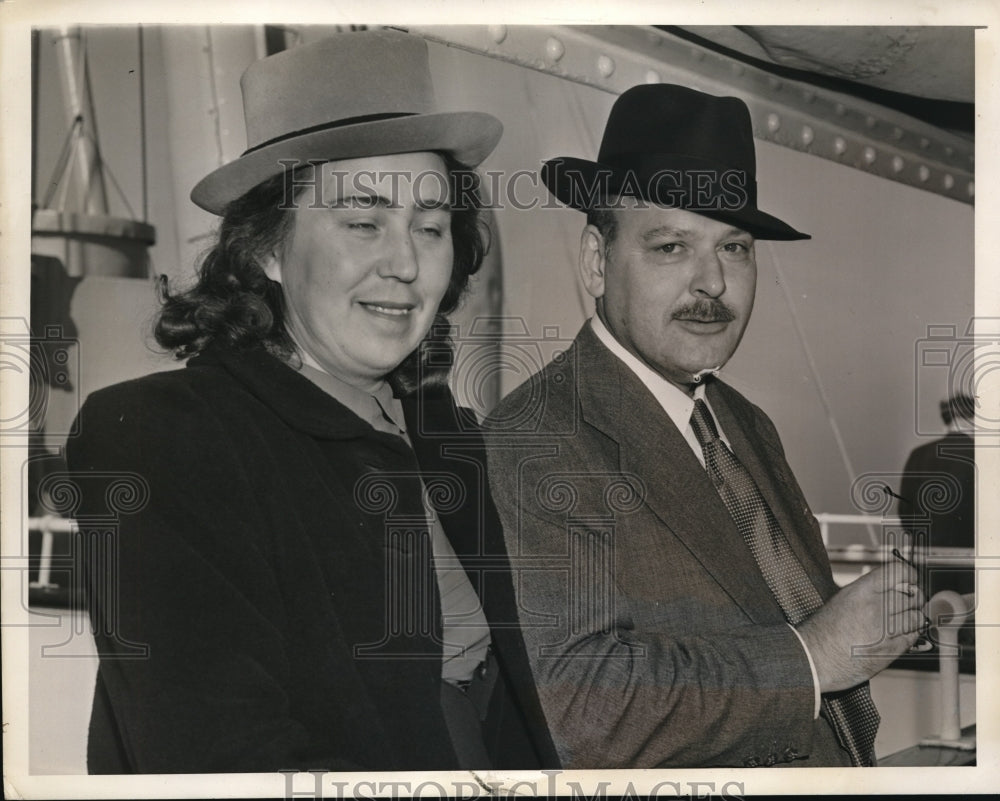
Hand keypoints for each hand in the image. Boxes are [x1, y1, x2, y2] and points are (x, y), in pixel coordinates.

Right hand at [796, 562, 925, 691]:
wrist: (815, 658)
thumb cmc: (824, 630)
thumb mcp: (843, 598)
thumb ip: (870, 589)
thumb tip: (895, 585)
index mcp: (862, 590)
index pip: (901, 572)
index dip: (909, 576)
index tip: (910, 580)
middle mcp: (876, 607)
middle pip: (913, 595)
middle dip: (912, 598)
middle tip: (906, 602)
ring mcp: (886, 630)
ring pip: (917, 616)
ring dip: (912, 617)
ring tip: (899, 620)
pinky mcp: (892, 650)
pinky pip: (914, 635)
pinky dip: (909, 633)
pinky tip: (897, 634)